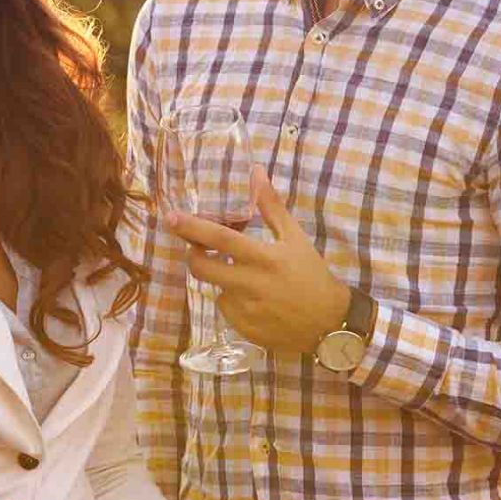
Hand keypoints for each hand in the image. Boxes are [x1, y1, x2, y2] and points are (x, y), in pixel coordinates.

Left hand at [168, 165, 349, 354]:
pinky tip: (255, 300)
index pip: (220, 239)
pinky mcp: (242, 328)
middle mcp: (250, 284)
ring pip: (214, 287)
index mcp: (263, 258)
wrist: (329, 323)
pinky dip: (233, 299)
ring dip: (222, 278)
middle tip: (201, 248)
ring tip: (247, 277)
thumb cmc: (311, 274)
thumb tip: (256, 172)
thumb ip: (271, 207)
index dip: (193, 228)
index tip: (171, 217)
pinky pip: (225, 308)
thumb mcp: (294, 238)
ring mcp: (244, 309)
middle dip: (193, 254)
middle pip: (201, 268)